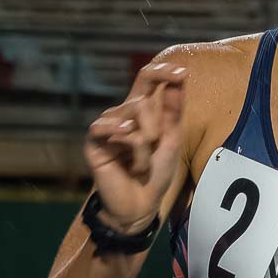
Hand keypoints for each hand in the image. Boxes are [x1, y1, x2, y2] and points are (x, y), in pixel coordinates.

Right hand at [83, 59, 187, 230]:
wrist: (140, 205)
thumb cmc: (156, 174)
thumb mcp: (171, 140)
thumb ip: (174, 111)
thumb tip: (181, 79)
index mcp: (140, 110)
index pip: (146, 79)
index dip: (163, 72)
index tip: (184, 74)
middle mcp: (121, 114)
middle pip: (142, 101)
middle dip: (156, 128)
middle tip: (153, 151)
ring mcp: (106, 127)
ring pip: (130, 117)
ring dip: (143, 147)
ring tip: (140, 165)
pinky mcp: (93, 142)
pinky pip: (106, 127)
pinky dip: (121, 136)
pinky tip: (125, 141)